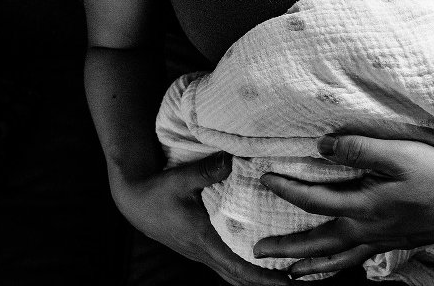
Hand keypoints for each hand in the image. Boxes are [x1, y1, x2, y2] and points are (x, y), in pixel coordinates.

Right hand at [112, 152, 290, 285]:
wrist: (135, 200)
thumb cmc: (157, 191)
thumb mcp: (181, 178)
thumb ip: (207, 170)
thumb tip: (233, 160)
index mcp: (204, 239)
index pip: (238, 267)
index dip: (264, 277)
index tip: (288, 281)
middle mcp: (205, 252)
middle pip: (240, 278)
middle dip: (268, 284)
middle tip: (299, 282)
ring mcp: (203, 252)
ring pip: (234, 274)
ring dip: (259, 278)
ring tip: (287, 275)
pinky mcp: (202, 247)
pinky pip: (228, 264)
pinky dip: (246, 269)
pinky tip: (262, 261)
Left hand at [253, 136, 433, 278]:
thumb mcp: (401, 154)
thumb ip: (360, 149)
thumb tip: (323, 148)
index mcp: (365, 206)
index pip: (314, 200)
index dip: (288, 189)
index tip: (266, 179)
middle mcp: (369, 230)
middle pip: (318, 242)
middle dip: (287, 247)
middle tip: (258, 250)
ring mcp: (382, 241)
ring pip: (338, 259)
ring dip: (311, 265)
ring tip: (290, 273)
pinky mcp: (396, 244)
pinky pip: (359, 262)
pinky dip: (341, 268)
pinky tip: (338, 267)